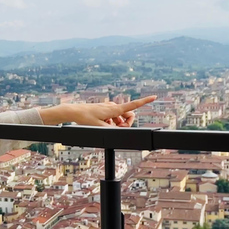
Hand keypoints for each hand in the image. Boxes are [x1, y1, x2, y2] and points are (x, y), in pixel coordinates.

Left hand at [38, 96, 156, 126]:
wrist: (74, 112)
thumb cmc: (86, 118)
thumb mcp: (100, 127)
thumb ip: (113, 130)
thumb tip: (121, 132)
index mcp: (114, 110)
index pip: (133, 105)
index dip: (145, 101)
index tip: (154, 96)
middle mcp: (112, 107)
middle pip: (129, 114)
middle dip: (128, 123)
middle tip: (119, 129)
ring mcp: (108, 107)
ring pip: (120, 116)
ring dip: (119, 123)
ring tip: (108, 127)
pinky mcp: (103, 109)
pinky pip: (113, 116)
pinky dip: (112, 121)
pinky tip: (103, 124)